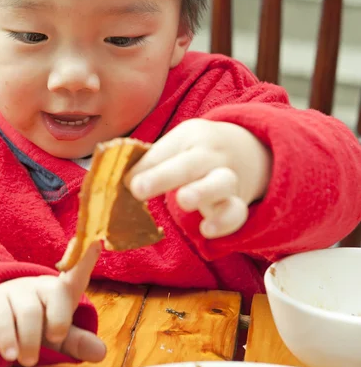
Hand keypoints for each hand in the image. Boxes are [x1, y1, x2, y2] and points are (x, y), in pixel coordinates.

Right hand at [0, 242, 104, 366]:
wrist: (0, 316)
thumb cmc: (39, 322)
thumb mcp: (60, 335)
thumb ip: (78, 341)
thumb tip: (101, 352)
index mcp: (62, 290)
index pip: (77, 274)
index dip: (86, 259)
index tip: (96, 242)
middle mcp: (41, 284)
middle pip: (56, 294)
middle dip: (59, 321)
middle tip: (56, 339)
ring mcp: (17, 289)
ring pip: (29, 311)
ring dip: (30, 340)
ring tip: (28, 360)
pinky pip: (2, 318)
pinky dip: (7, 339)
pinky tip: (10, 354)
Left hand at [125, 119, 271, 238]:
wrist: (249, 148)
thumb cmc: (196, 151)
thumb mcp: (177, 146)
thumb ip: (151, 162)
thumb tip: (115, 183)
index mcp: (189, 136)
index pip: (164, 150)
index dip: (143, 166)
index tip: (123, 182)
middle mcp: (209, 155)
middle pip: (189, 163)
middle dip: (163, 175)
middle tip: (137, 188)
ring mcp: (227, 178)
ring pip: (221, 182)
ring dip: (202, 191)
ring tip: (183, 200)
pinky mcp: (237, 203)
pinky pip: (237, 212)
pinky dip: (224, 222)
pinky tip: (206, 230)